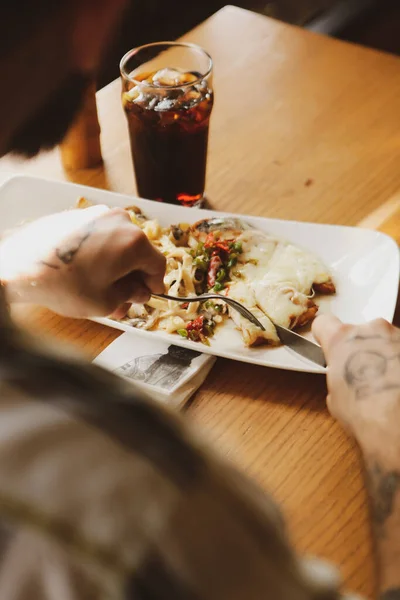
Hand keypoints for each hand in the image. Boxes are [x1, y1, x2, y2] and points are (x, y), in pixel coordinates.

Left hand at [0, 206, 165, 317]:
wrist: (21, 266)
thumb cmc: (65, 285)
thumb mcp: (106, 302)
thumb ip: (131, 296)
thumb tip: (138, 291)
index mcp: (134, 241)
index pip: (157, 264)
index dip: (154, 284)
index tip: (147, 295)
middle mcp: (120, 221)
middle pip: (137, 254)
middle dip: (132, 279)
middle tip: (123, 301)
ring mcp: (98, 215)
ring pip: (118, 245)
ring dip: (116, 268)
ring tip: (102, 291)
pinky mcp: (80, 216)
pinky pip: (100, 236)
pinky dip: (100, 254)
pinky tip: (88, 273)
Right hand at [313, 315, 399, 444]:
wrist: (399, 424)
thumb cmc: (367, 413)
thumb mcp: (335, 397)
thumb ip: (337, 375)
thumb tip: (345, 379)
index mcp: (342, 338)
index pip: (325, 323)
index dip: (325, 335)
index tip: (328, 345)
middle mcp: (372, 329)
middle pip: (360, 332)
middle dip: (361, 349)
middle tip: (363, 374)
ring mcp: (398, 336)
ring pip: (386, 341)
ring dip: (385, 356)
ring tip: (387, 384)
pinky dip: (399, 364)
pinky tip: (398, 385)